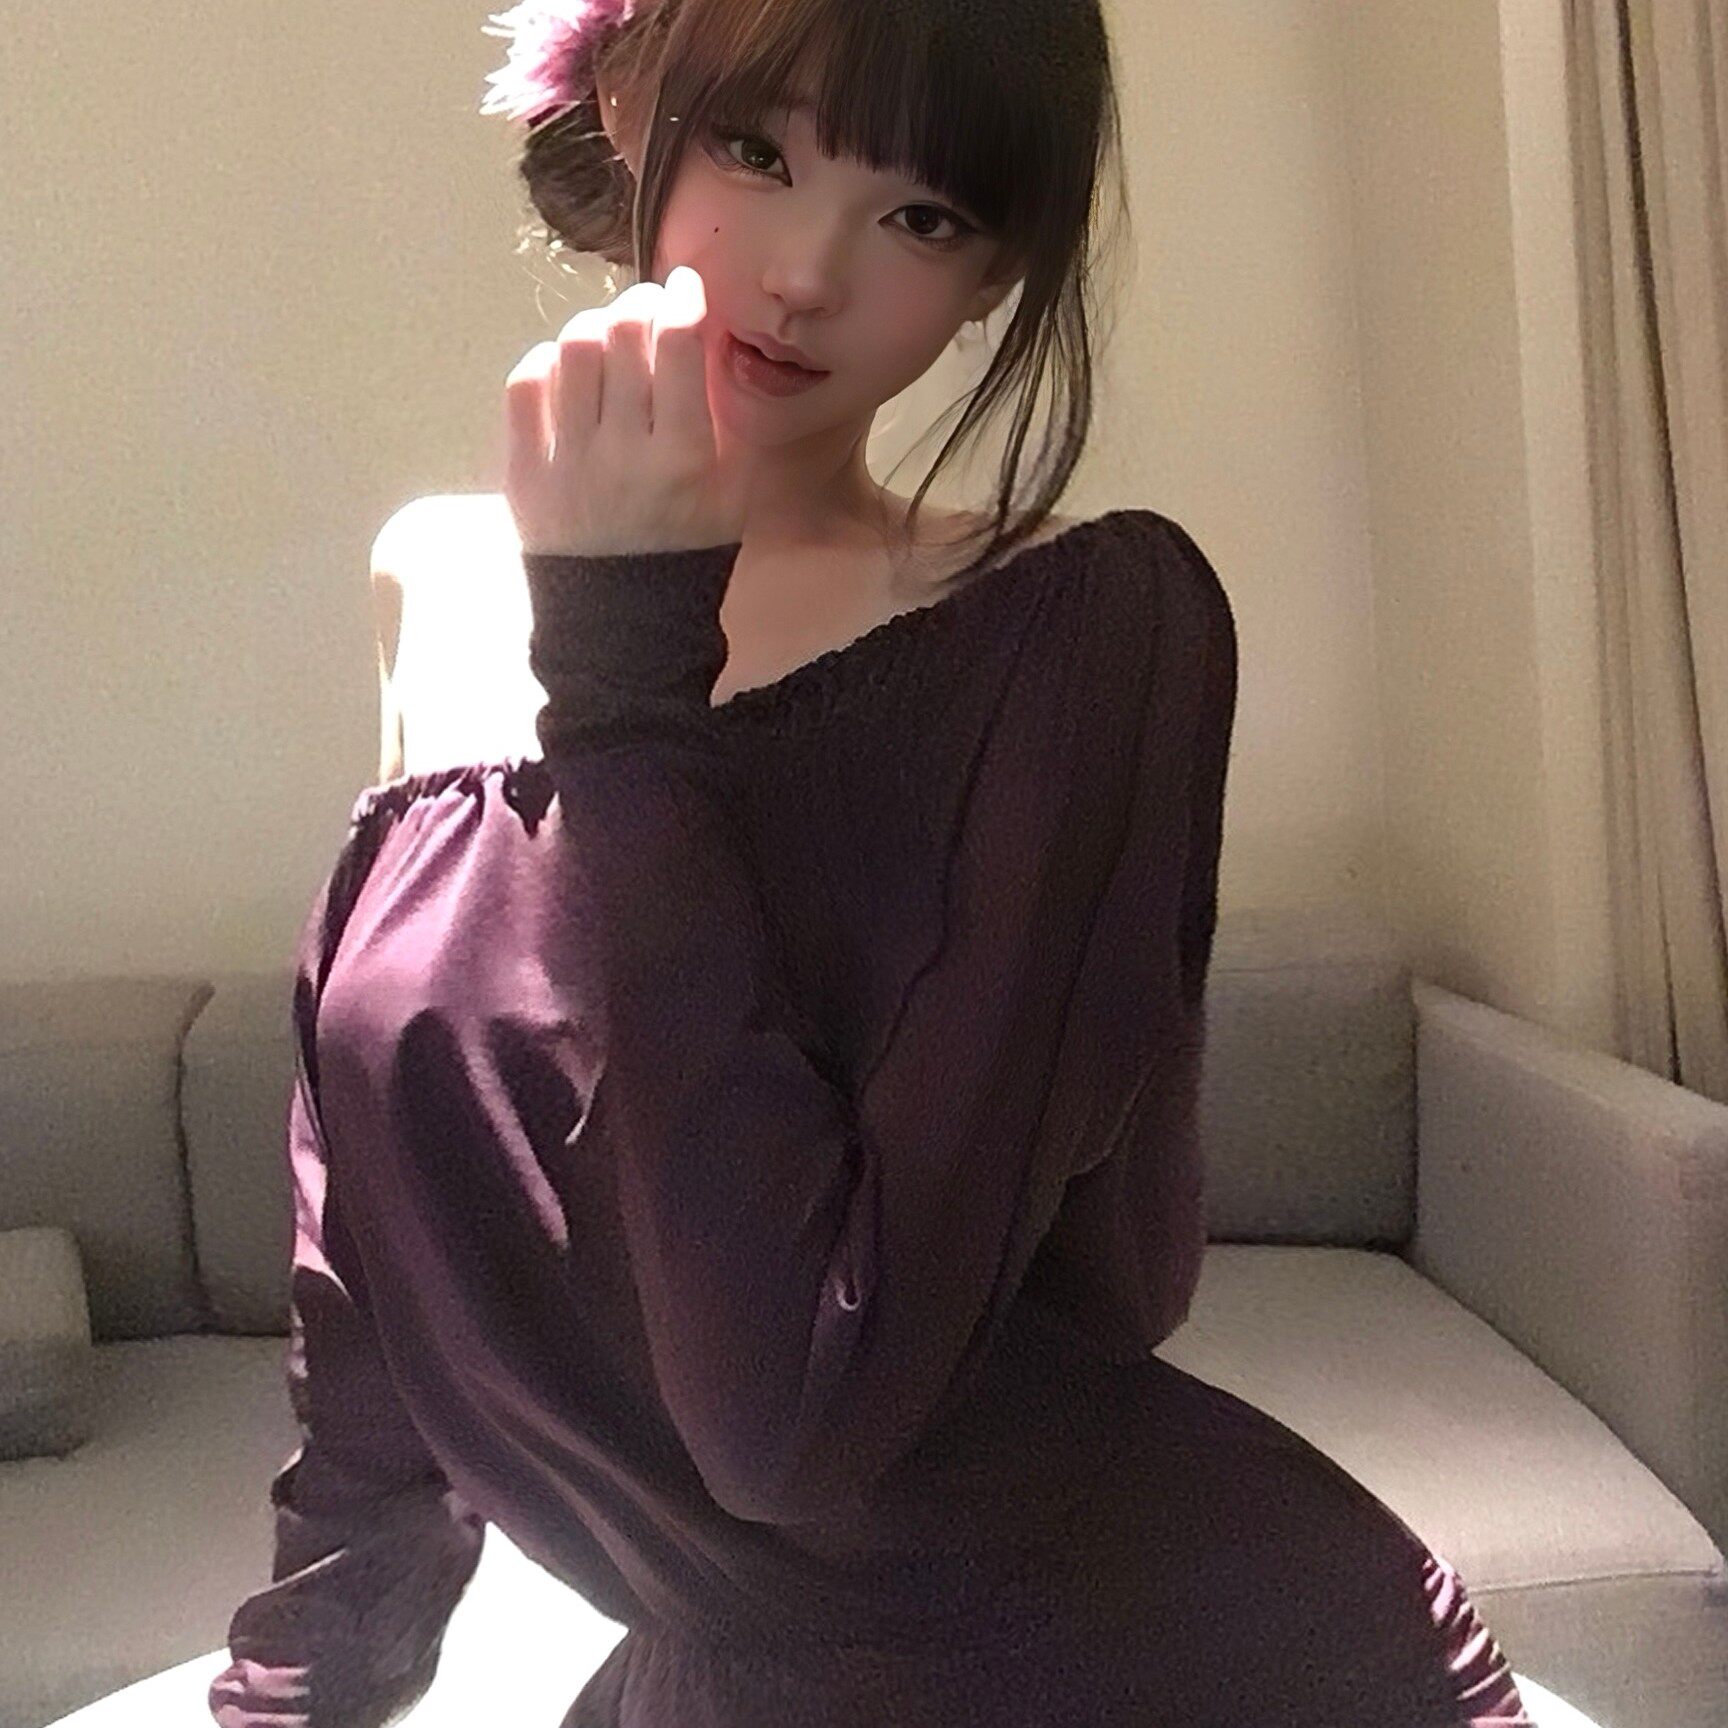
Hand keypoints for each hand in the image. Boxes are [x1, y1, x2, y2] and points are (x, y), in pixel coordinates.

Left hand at [501, 265, 746, 557]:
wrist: (622, 627)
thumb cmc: (687, 559)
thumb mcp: (732, 498)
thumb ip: (724, 425)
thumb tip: (705, 348)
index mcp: (683, 459)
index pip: (678, 345)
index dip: (683, 299)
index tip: (686, 287)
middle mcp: (623, 453)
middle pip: (621, 335)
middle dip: (638, 305)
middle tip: (647, 310)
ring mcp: (567, 461)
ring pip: (572, 350)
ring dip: (593, 327)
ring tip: (607, 338)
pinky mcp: (524, 472)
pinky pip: (525, 386)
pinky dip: (547, 362)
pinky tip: (566, 372)